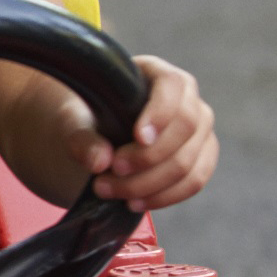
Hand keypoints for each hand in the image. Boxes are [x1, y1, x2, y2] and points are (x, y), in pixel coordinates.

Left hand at [61, 56, 217, 213]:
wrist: (97, 138)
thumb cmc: (88, 120)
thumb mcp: (75, 122)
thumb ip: (83, 138)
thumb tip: (100, 161)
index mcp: (156, 74)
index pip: (172, 85)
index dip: (160, 113)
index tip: (138, 137)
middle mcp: (186, 98)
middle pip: (187, 127)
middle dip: (148, 157)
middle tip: (110, 172)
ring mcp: (199, 129)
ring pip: (190, 161)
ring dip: (150, 184)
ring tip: (110, 191)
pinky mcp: (201, 157)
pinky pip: (194, 181)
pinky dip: (164, 196)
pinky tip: (135, 202)